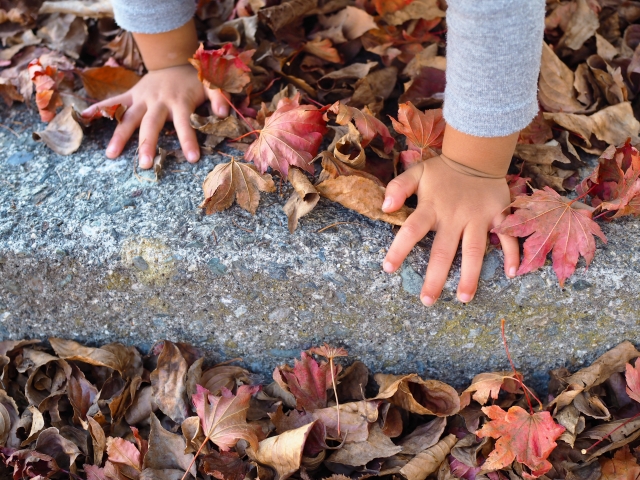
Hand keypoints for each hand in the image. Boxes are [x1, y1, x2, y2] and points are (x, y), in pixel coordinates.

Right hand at [82, 65, 229, 168]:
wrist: (174, 59)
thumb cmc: (194, 79)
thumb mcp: (211, 85)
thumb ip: (218, 98)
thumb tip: (225, 113)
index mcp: (179, 101)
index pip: (185, 124)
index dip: (188, 140)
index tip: (192, 159)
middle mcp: (158, 101)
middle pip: (151, 125)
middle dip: (148, 144)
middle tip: (145, 165)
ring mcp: (141, 98)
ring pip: (128, 117)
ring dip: (119, 136)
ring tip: (111, 155)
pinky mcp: (131, 94)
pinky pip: (113, 102)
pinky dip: (99, 108)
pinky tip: (84, 117)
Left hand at [381, 155, 519, 304]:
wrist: (477, 156)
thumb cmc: (443, 171)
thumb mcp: (417, 172)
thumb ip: (399, 187)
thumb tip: (384, 207)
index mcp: (432, 207)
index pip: (412, 229)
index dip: (399, 249)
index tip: (388, 268)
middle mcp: (455, 216)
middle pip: (444, 250)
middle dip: (435, 277)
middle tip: (427, 301)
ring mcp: (479, 217)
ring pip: (474, 250)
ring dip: (470, 275)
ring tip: (464, 298)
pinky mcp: (499, 215)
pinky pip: (507, 236)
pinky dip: (511, 253)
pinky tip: (511, 273)